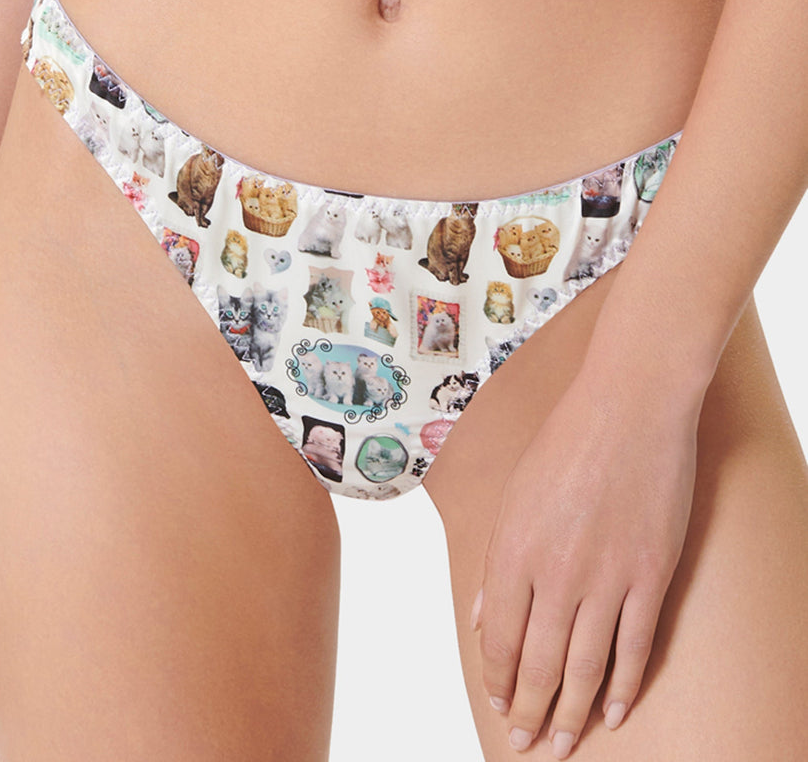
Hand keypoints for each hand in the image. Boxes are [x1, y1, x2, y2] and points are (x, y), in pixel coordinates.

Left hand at [470, 363, 701, 757]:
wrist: (629, 407)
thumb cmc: (565, 442)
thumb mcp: (514, 497)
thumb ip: (498, 562)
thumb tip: (484, 617)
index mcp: (514, 551)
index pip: (501, 639)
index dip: (499, 678)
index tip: (500, 703)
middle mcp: (557, 573)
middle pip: (540, 663)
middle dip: (530, 710)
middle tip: (527, 743)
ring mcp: (608, 577)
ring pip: (585, 665)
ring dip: (572, 711)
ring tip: (565, 742)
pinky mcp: (651, 574)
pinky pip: (635, 645)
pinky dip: (623, 684)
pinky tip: (613, 709)